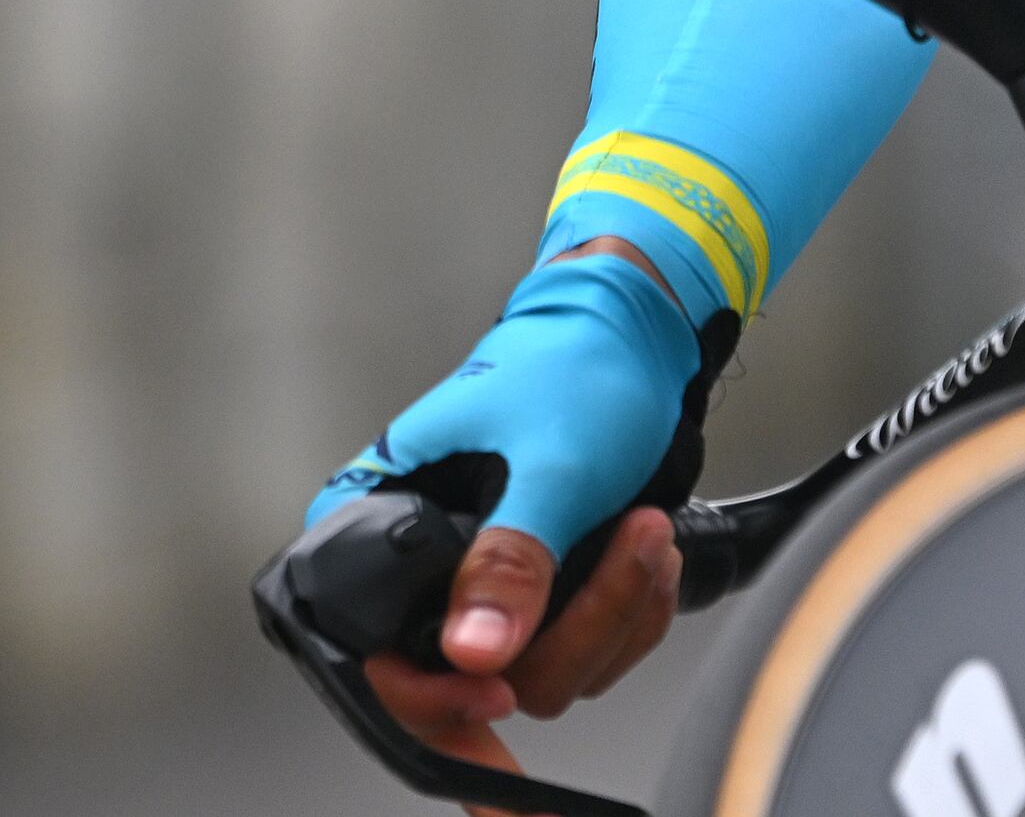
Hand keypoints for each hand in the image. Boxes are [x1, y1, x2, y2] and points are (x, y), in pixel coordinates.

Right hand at [309, 244, 701, 749]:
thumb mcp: (548, 464)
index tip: (496, 687)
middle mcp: (434, 563)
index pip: (371, 648)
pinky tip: (652, 550)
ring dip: (615, 612)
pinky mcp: (552, 590)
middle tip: (625, 551)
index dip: (427, 692)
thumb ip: (509, 560)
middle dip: (569, 629)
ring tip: (648, 531)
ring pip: (544, 671)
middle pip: (473, 676)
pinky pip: (589, 652)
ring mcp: (497, 582)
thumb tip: (472, 652)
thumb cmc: (574, 363)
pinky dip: (634, 611)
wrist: (643, 333)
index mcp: (390, 515)